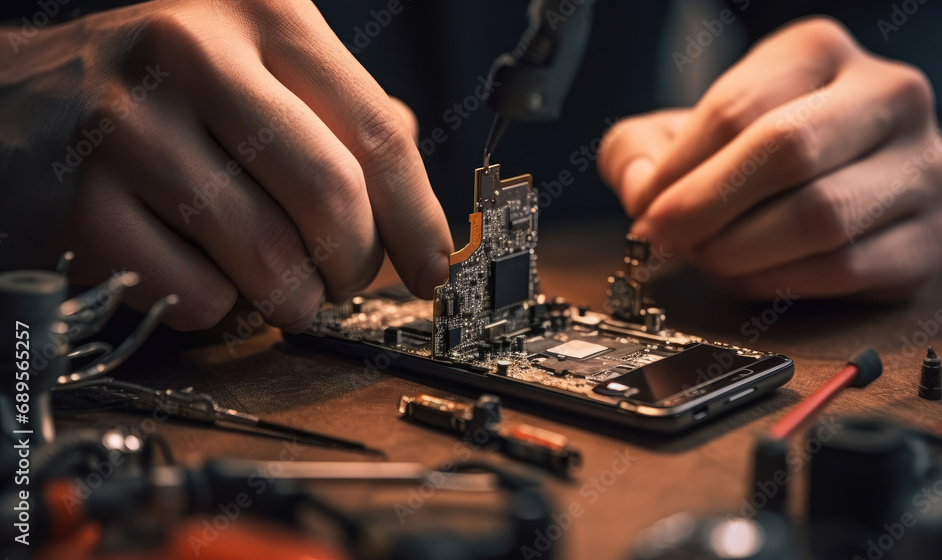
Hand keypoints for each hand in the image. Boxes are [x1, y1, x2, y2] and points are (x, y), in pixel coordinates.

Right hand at [0, 0, 450, 330]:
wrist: (18, 97)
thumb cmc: (159, 91)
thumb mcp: (253, 64)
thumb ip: (336, 115)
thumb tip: (416, 209)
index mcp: (260, 13)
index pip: (376, 132)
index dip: (419, 218)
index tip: (435, 268)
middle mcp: (193, 53)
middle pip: (331, 196)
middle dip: (355, 265)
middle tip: (345, 279)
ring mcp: (130, 126)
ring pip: (268, 257)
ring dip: (295, 298)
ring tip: (287, 288)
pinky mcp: (82, 202)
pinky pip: (200, 293)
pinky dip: (222, 307)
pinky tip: (206, 273)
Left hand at [598, 17, 941, 298]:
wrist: (863, 173)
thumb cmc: (767, 147)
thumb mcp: (695, 128)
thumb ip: (642, 148)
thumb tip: (637, 191)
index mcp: (819, 52)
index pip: (737, 110)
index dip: (677, 171)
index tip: (645, 209)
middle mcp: (887, 96)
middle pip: (787, 151)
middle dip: (707, 208)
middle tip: (666, 239)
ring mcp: (922, 166)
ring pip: (821, 217)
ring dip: (740, 252)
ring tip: (706, 258)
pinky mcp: (932, 235)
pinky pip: (846, 268)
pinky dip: (778, 282)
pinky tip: (747, 276)